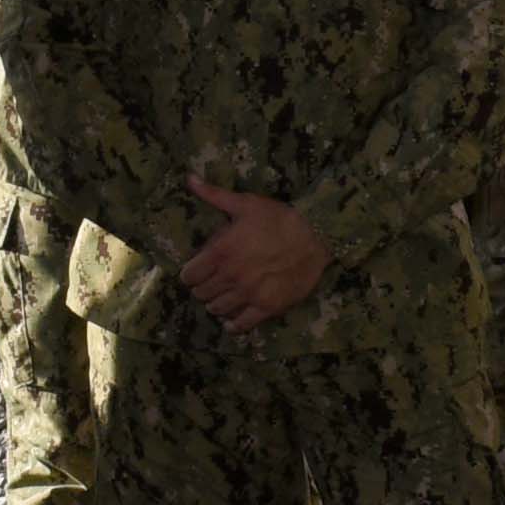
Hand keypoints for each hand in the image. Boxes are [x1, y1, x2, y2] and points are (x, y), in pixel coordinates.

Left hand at [184, 185, 331, 331]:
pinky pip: (241, 325)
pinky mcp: (266, 308)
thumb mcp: (245, 203)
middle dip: (203, 288)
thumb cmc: (278, 218)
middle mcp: (230, 277)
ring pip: (217, 309)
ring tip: (223, 296)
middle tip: (212, 282)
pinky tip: (232, 320)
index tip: (197, 271)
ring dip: (216, 303)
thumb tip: (188, 178)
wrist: (315, 237)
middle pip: (201, 294)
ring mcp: (248, 295)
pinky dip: (233, 325)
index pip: (188, 276)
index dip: (190, 273)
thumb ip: (214, 195)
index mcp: (220, 253)